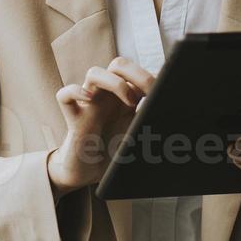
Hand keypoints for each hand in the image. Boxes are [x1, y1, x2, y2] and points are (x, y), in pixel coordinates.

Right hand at [48, 57, 153, 197]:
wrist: (88, 175)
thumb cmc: (114, 154)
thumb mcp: (140, 137)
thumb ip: (152, 124)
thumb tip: (176, 119)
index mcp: (126, 98)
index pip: (138, 73)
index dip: (152, 76)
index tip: (165, 89)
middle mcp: (108, 97)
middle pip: (118, 64)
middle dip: (135, 72)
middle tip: (148, 91)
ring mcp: (89, 105)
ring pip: (93, 72)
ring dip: (114, 82)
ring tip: (128, 102)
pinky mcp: (73, 118)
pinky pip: (64, 95)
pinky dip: (75, 92)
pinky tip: (88, 100)